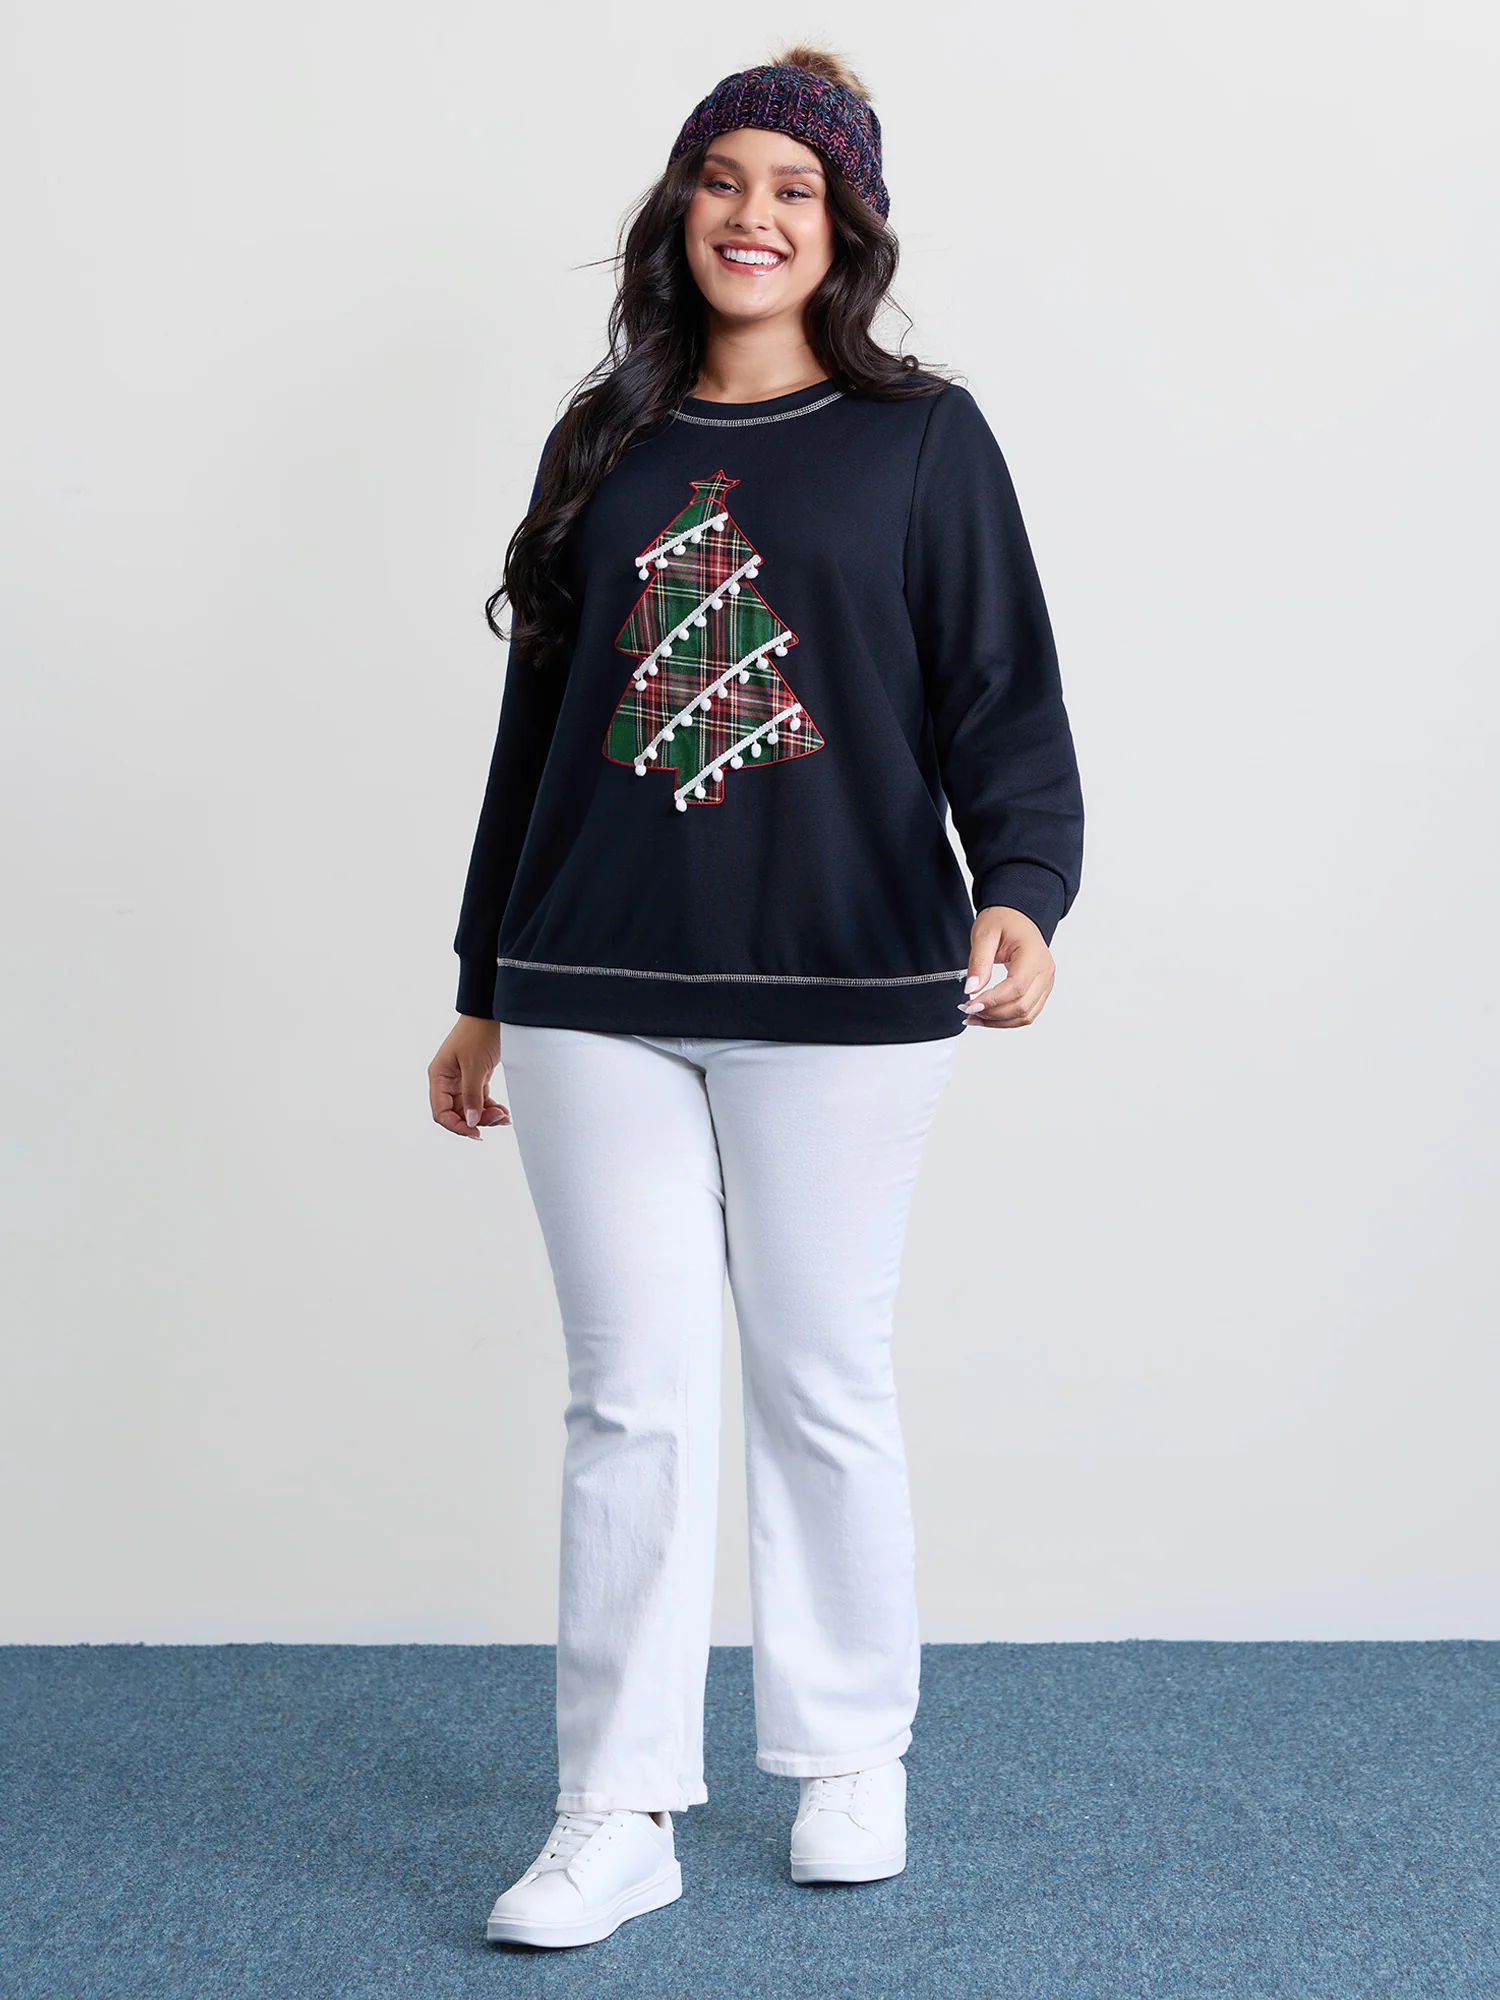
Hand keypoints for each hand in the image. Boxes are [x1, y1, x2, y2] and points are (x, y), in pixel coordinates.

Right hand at [428, 1015, 510, 1138]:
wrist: (493, 1013)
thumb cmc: (479, 1033)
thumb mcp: (475, 1066)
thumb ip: (472, 1096)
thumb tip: (471, 1122)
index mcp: (439, 1076)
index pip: (441, 1112)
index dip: (456, 1126)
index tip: (475, 1132)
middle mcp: (447, 1081)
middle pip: (456, 1113)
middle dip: (476, 1120)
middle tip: (497, 1119)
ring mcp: (462, 1080)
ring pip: (470, 1109)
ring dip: (486, 1116)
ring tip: (504, 1116)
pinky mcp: (476, 1078)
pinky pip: (480, 1100)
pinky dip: (491, 1108)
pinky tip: (503, 1112)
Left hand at [958, 906, 1055, 1028]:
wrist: (1017, 915)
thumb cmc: (1004, 919)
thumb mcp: (984, 934)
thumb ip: (978, 962)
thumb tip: (972, 989)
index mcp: (1034, 955)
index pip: (1016, 987)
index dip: (993, 1001)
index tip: (971, 1006)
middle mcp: (1045, 971)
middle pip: (1022, 1006)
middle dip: (993, 1014)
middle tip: (968, 1012)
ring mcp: (1046, 982)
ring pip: (1026, 1015)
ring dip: (999, 1022)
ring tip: (976, 1018)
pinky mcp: (1041, 990)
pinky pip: (1027, 1012)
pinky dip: (1007, 1019)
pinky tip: (989, 1016)